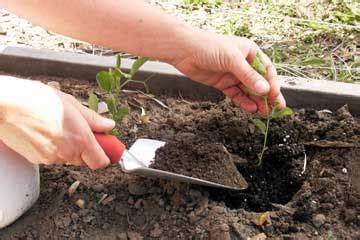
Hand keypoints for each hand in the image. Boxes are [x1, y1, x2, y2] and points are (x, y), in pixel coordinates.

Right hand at [0, 77, 114, 169]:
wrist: (4, 106)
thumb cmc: (35, 100)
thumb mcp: (71, 104)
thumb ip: (93, 119)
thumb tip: (108, 126)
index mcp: (80, 139)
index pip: (101, 162)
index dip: (107, 154)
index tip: (108, 147)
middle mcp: (67, 153)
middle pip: (86, 160)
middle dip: (88, 148)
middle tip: (83, 131)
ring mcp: (50, 159)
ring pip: (69, 159)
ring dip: (71, 147)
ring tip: (60, 126)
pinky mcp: (37, 160)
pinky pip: (54, 158)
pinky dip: (55, 148)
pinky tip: (47, 132)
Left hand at [171, 31, 284, 114]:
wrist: (185, 51)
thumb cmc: (209, 46)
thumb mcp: (232, 59)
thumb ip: (248, 76)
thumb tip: (265, 90)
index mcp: (250, 52)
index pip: (266, 70)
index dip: (272, 83)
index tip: (275, 96)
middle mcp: (243, 64)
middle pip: (259, 82)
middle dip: (267, 96)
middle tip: (276, 108)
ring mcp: (233, 74)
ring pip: (248, 90)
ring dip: (256, 101)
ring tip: (264, 113)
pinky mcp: (223, 83)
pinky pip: (236, 94)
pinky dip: (243, 102)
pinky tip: (250, 108)